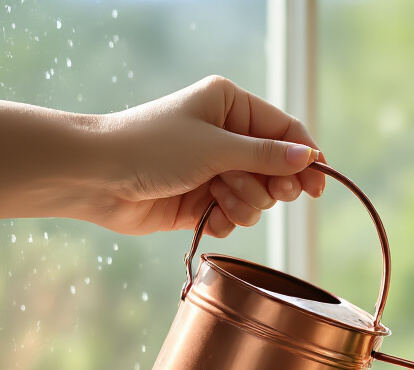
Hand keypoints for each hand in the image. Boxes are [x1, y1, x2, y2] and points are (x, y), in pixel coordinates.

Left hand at [91, 75, 325, 236]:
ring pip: (259, 197)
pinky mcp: (202, 201)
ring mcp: (214, 170)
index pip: (285, 131)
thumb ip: (266, 156)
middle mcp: (225, 136)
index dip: (306, 159)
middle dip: (271, 185)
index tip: (318, 188)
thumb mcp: (216, 148)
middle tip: (269, 193)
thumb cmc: (151, 147)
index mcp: (230, 106)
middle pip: (277, 168)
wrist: (95, 177)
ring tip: (219, 199)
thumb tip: (311, 158)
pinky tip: (207, 216)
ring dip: (246, 204)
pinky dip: (227, 220)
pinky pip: (236, 216)